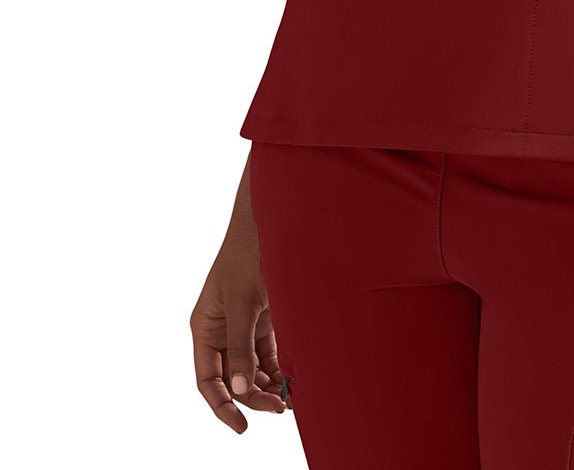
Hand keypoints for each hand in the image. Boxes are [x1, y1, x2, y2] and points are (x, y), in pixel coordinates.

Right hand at [190, 231, 290, 432]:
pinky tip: (293, 381)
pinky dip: (279, 370)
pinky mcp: (264, 321)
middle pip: (233, 379)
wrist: (273, 222)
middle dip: (252, 396)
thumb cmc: (247, 255)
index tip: (241, 426)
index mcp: (205, 328)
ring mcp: (244, 327)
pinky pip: (269, 355)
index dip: (221, 406)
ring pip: (252, 370)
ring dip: (268, 386)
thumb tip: (240, 389)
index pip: (207, 379)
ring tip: (289, 399)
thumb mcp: (242, 303)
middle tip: (278, 407)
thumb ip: (241, 346)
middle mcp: (221, 331)